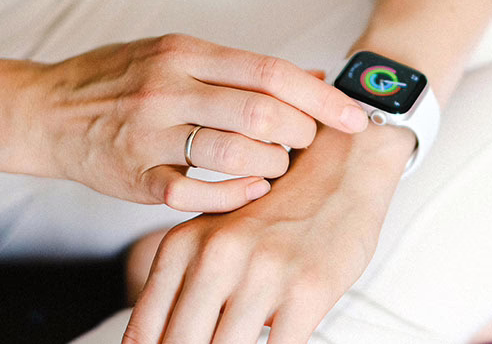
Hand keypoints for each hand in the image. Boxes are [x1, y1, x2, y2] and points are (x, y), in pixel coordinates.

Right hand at [3, 34, 367, 210]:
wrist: (50, 109)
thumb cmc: (125, 80)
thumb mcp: (181, 54)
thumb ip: (245, 68)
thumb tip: (315, 76)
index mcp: (188, 53)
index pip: (271, 72)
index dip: (321, 97)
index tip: (353, 117)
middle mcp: (170, 88)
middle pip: (261, 111)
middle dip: (300, 132)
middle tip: (305, 142)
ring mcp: (150, 133)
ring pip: (234, 151)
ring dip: (272, 164)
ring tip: (277, 165)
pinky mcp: (134, 175)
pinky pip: (194, 192)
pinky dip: (234, 196)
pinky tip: (251, 191)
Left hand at [123, 124, 414, 342]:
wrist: (339, 172)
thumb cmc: (277, 213)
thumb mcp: (216, 236)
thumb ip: (185, 283)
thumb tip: (161, 342)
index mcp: (184, 245)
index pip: (144, 333)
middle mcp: (217, 255)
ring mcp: (264, 272)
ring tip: (240, 341)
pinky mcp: (309, 289)